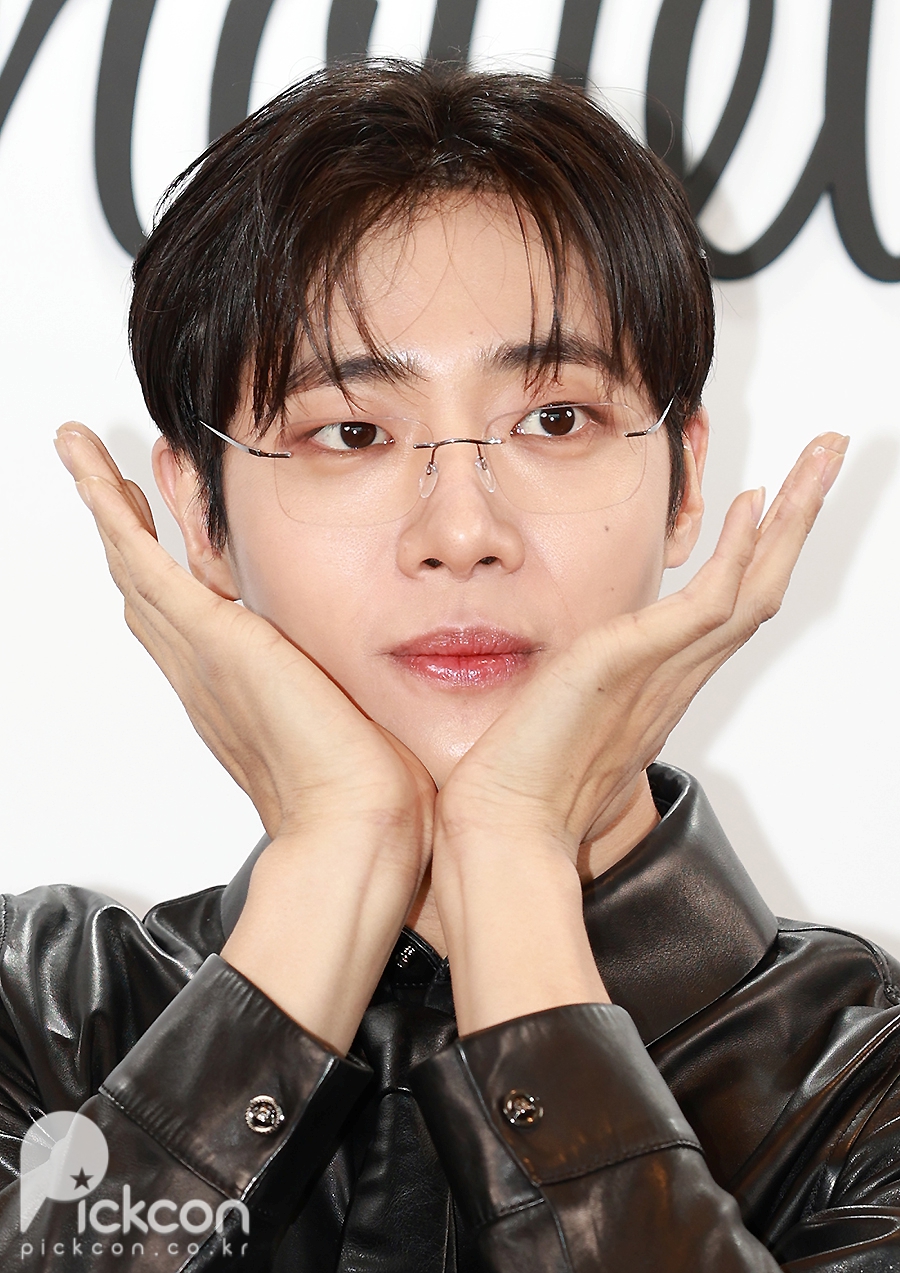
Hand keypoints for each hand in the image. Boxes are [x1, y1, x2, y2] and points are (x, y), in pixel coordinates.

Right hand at [54, 423, 434, 853]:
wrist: (355, 824)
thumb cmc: (369, 794)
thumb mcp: (361, 722)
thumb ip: (357, 694)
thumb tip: (384, 684)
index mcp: (239, 692)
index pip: (193, 618)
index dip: (171, 573)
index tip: (172, 535)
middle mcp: (206, 672)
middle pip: (150, 588)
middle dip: (129, 533)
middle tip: (111, 484)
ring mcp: (200, 651)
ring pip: (134, 564)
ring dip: (110, 508)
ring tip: (87, 459)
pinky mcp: (208, 634)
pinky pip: (140, 555)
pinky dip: (107, 506)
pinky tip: (90, 463)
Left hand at [438, 433, 847, 860]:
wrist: (506, 823)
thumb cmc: (525, 776)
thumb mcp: (563, 706)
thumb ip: (587, 677)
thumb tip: (575, 660)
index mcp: (665, 683)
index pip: (732, 605)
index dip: (763, 550)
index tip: (775, 499)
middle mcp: (678, 676)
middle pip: (762, 587)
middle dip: (798, 518)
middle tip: (829, 454)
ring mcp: (663, 671)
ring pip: (753, 587)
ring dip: (790, 518)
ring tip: (820, 457)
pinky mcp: (633, 663)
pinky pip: (707, 605)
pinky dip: (736, 554)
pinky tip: (754, 504)